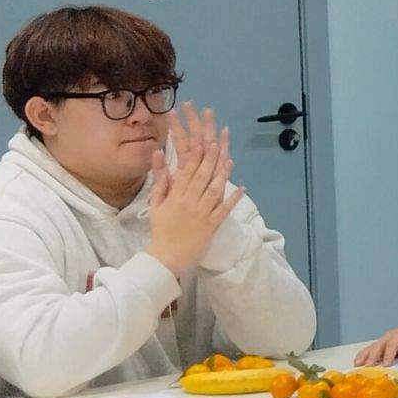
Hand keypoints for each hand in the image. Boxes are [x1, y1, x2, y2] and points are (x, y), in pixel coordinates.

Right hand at [146, 107, 242, 274]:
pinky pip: (224, 210)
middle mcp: (190, 201)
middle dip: (211, 158)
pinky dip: (233, 199)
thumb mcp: (156, 203)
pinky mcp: (212, 225)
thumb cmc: (161, 228)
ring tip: (231, 160)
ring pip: (214, 190)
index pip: (188, 171)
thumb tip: (158, 155)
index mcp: (176, 195)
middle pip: (203, 176)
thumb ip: (160, 180)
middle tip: (219, 142)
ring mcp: (203, 212)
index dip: (198, 155)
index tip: (205, 141)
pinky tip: (242, 189)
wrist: (166, 255)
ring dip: (223, 174)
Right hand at [355, 320, 397, 367]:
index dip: (389, 354)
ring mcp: (385, 339)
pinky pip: (371, 349)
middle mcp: (390, 335)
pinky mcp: (382, 344)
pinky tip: (357, 362)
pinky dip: (363, 355)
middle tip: (368, 367)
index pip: (393, 344)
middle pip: (380, 345)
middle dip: (374, 356)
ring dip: (364, 355)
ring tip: (357, 364)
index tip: (386, 364)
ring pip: (373, 347)